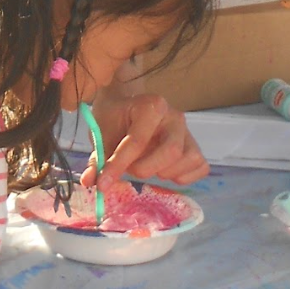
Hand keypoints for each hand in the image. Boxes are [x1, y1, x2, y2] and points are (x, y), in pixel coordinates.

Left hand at [85, 94, 207, 187]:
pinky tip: (164, 172)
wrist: (126, 105)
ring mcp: (188, 131)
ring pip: (189, 159)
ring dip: (165, 172)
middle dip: (147, 168)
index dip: (118, 165)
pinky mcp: (195, 146)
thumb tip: (90, 182)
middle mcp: (175, 116)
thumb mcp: (102, 134)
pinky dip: (183, 176)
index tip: (103, 183)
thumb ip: (98, 159)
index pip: (137, 140)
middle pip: (171, 151)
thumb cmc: (115, 118)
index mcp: (151, 106)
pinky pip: (200, 167)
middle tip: (131, 171)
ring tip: (147, 167)